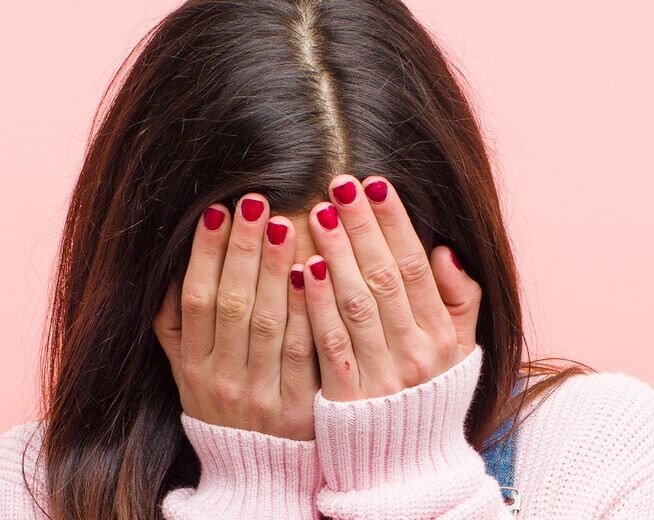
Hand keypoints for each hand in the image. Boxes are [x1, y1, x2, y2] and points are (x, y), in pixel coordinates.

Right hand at [153, 194, 319, 439]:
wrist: (256, 470)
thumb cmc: (222, 404)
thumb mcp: (187, 370)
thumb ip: (176, 324)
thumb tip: (174, 263)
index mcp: (192, 366)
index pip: (196, 299)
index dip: (205, 253)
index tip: (219, 210)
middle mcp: (222, 379)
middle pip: (233, 304)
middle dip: (243, 249)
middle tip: (256, 201)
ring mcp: (261, 394)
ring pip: (268, 323)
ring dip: (276, 271)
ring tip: (285, 223)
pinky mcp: (299, 406)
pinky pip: (305, 351)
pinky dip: (308, 310)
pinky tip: (315, 271)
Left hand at [302, 174, 481, 401]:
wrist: (405, 460)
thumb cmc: (431, 391)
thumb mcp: (461, 347)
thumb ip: (460, 299)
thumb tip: (445, 250)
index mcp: (443, 335)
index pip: (417, 267)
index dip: (396, 223)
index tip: (375, 184)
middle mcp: (416, 352)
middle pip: (385, 277)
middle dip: (362, 227)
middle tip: (339, 184)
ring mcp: (382, 374)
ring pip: (357, 303)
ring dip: (337, 254)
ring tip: (317, 213)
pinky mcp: (346, 395)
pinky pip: (329, 342)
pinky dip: (317, 303)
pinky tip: (304, 268)